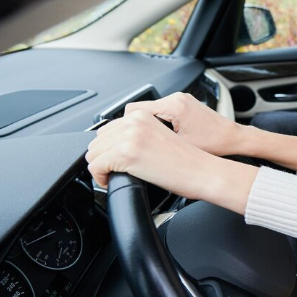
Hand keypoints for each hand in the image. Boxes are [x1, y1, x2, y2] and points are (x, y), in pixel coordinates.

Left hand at [86, 110, 222, 199]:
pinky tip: (110, 181)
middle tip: (113, 170)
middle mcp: (134, 122)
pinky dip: (99, 177)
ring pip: (93, 153)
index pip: (107, 128)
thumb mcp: (161, 137)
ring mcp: (130, 136)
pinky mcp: (126, 154)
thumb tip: (118, 145)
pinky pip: (95, 166)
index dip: (108, 147)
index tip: (113, 159)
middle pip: (97, 140)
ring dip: (100, 167)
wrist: (204, 171)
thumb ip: (139, 134)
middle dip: (102, 157)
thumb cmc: (189, 160)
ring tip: (112, 175)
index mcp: (142, 116)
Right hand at [124, 92, 241, 155]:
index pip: (134, 109)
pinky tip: (166, 136)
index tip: (126, 139)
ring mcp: (180, 99)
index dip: (127, 126)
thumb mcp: (180, 147)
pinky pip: (163, 110)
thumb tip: (136, 146)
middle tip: (139, 142)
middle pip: (141, 109)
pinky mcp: (184, 103)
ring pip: (152, 110)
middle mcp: (176, 97)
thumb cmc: (214, 143)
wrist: (233, 138)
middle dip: (138, 126)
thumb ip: (156, 142)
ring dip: (150, 125)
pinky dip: (160, 122)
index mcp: (173, 105)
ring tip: (156, 140)